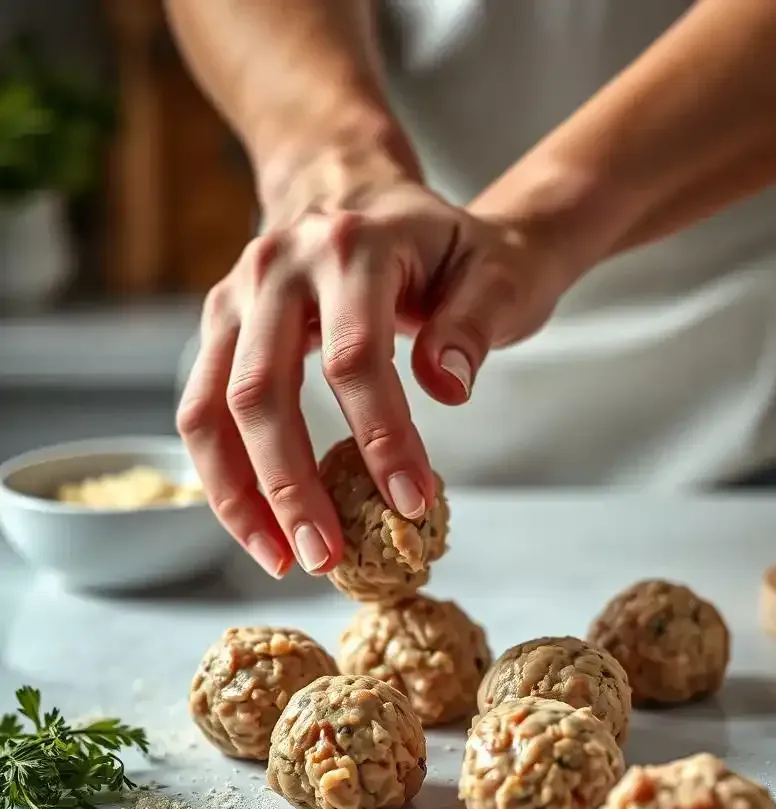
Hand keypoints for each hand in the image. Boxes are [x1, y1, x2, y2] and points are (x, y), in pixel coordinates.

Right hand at [176, 150, 570, 578]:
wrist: (375, 200)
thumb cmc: (446, 248)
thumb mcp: (493, 270)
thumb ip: (476, 322)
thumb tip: (446, 389)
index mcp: (351, 247)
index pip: (356, 358)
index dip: (381, 438)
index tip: (410, 503)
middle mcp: (276, 267)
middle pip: (262, 391)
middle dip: (293, 487)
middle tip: (329, 557)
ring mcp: (236, 296)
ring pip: (209, 409)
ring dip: (240, 496)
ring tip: (281, 561)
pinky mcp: (221, 328)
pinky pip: (201, 411)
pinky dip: (223, 475)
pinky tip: (258, 525)